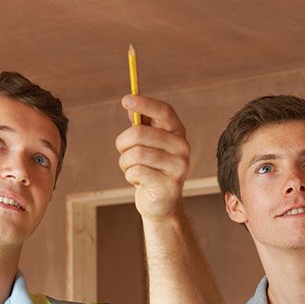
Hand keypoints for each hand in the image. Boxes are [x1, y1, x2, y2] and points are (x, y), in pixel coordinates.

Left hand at [116, 95, 189, 220]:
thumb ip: (141, 124)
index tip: (125, 100)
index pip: (163, 111)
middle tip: (123, 151)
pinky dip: (130, 176)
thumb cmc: (151, 168)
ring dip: (125, 163)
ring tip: (132, 169)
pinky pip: (136, 172)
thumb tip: (130, 105)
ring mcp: (178, 167)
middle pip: (140, 133)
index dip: (144, 103)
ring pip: (135, 154)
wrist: (160, 203)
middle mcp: (182, 147)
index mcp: (177, 132)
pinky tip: (138, 181)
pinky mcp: (169, 185)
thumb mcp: (146, 144)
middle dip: (122, 143)